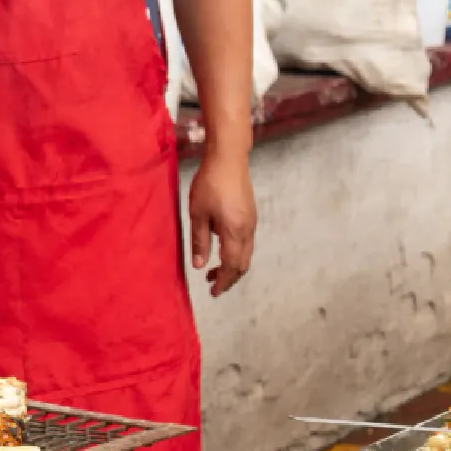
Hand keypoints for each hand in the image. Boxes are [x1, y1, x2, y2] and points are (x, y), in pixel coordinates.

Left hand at [188, 150, 256, 297]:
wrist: (228, 159)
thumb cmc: (210, 184)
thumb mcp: (198, 214)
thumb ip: (200, 242)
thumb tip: (199, 266)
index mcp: (234, 232)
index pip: (232, 266)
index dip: (223, 282)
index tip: (213, 292)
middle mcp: (247, 230)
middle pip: (242, 264)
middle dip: (229, 278)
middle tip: (212, 285)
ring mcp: (251, 222)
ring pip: (246, 254)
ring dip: (232, 266)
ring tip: (213, 270)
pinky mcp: (250, 215)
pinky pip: (246, 243)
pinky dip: (236, 253)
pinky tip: (221, 249)